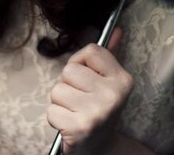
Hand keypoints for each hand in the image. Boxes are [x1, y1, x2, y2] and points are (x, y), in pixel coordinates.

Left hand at [47, 27, 133, 154]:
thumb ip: (108, 56)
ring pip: (57, 90)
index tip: (86, 77)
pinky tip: (69, 124)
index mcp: (122, 79)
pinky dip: (56, 119)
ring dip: (60, 102)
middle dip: (68, 85)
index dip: (81, 62)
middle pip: (69, 70)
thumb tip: (115, 29)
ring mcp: (97, 112)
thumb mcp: (108, 83)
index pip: (91, 51)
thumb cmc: (99, 110)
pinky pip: (51, 110)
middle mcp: (113, 95)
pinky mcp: (79, 128)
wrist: (101, 149)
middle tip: (80, 100)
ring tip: (74, 112)